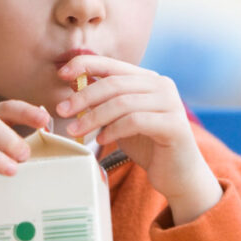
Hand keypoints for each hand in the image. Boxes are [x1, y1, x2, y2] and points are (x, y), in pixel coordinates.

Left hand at [56, 55, 221, 224]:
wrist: (178, 175)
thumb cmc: (147, 146)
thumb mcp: (120, 119)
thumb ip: (104, 101)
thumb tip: (74, 83)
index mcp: (149, 79)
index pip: (113, 64)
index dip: (86, 64)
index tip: (62, 74)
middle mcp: (163, 85)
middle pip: (115, 84)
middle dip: (84, 96)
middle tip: (62, 110)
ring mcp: (171, 104)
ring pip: (123, 103)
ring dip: (94, 116)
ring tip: (75, 130)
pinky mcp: (174, 125)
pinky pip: (135, 121)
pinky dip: (113, 129)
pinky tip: (101, 140)